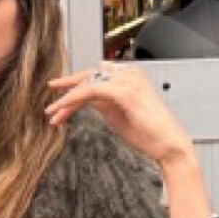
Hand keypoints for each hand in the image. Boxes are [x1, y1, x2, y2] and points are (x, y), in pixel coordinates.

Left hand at [47, 63, 192, 167]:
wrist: (168, 144)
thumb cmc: (147, 132)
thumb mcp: (118, 114)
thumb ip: (103, 103)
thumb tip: (87, 99)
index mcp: (129, 76)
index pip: (96, 76)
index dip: (76, 85)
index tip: (59, 96)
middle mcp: (128, 74)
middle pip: (89, 76)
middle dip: (67, 89)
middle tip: (50, 101)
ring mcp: (127, 81)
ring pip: (87, 85)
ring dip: (67, 100)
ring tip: (53, 113)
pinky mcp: (124, 92)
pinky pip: (91, 91)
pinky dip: (73, 99)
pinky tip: (62, 108)